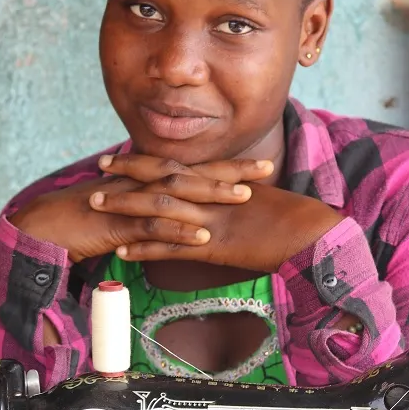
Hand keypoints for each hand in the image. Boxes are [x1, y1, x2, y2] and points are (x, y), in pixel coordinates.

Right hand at [8, 156, 271, 262]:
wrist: (41, 227)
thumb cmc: (80, 222)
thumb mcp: (122, 213)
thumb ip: (149, 213)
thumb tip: (175, 219)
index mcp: (143, 181)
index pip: (190, 169)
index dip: (224, 167)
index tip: (256, 166)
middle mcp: (139, 184)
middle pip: (191, 173)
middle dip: (230, 171)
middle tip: (266, 169)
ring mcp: (128, 202)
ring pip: (176, 194)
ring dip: (211, 196)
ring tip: (243, 198)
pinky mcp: (116, 224)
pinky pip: (150, 227)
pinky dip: (177, 232)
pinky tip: (201, 237)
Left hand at [94, 155, 342, 271]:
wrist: (313, 236)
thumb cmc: (295, 222)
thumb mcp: (261, 202)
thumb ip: (236, 198)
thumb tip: (221, 199)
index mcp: (222, 182)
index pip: (177, 165)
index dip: (146, 160)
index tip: (120, 156)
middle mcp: (211, 195)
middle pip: (161, 178)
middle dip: (127, 172)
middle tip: (99, 166)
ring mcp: (210, 219)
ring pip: (158, 209)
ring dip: (125, 208)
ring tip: (95, 206)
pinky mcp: (214, 246)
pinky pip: (173, 248)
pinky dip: (146, 249)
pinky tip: (122, 252)